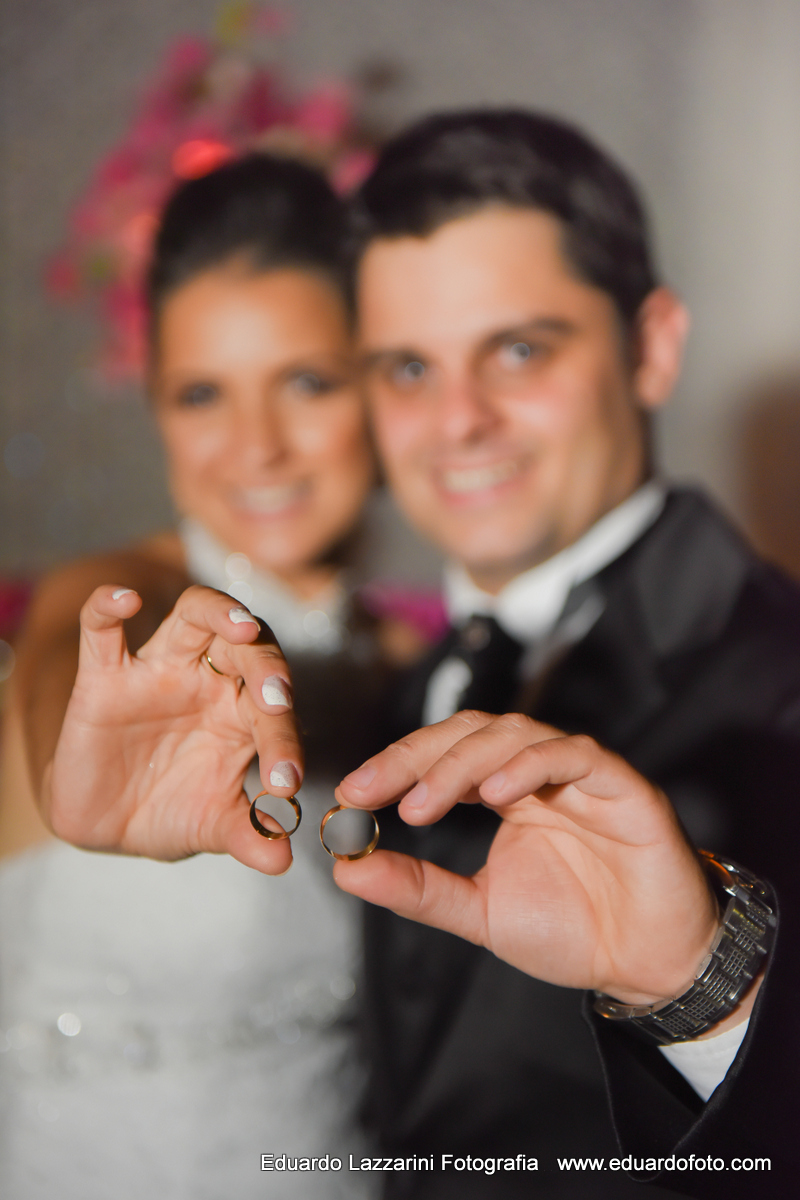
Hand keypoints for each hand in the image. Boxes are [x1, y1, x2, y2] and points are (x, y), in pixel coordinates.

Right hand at [42, 584, 303, 874]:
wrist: (107, 822)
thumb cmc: (171, 811)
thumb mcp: (213, 826)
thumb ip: (249, 834)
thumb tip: (283, 857)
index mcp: (242, 711)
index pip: (274, 708)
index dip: (284, 741)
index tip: (286, 784)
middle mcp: (208, 679)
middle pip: (248, 649)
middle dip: (268, 671)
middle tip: (276, 702)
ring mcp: (157, 670)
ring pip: (194, 615)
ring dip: (220, 614)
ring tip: (241, 626)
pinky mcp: (103, 676)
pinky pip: (101, 628)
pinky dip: (107, 606)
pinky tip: (125, 599)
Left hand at [333, 711, 719, 1005]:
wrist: (647, 965)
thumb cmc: (574, 931)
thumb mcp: (479, 912)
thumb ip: (418, 888)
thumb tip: (347, 867)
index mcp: (507, 792)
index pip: (443, 754)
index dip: (396, 765)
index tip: (350, 794)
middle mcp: (539, 773)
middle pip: (470, 732)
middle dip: (415, 755)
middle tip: (370, 790)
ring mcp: (581, 773)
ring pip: (515, 733)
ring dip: (460, 762)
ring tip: (421, 803)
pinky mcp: (623, 785)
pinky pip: (574, 754)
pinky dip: (529, 765)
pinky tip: (493, 793)